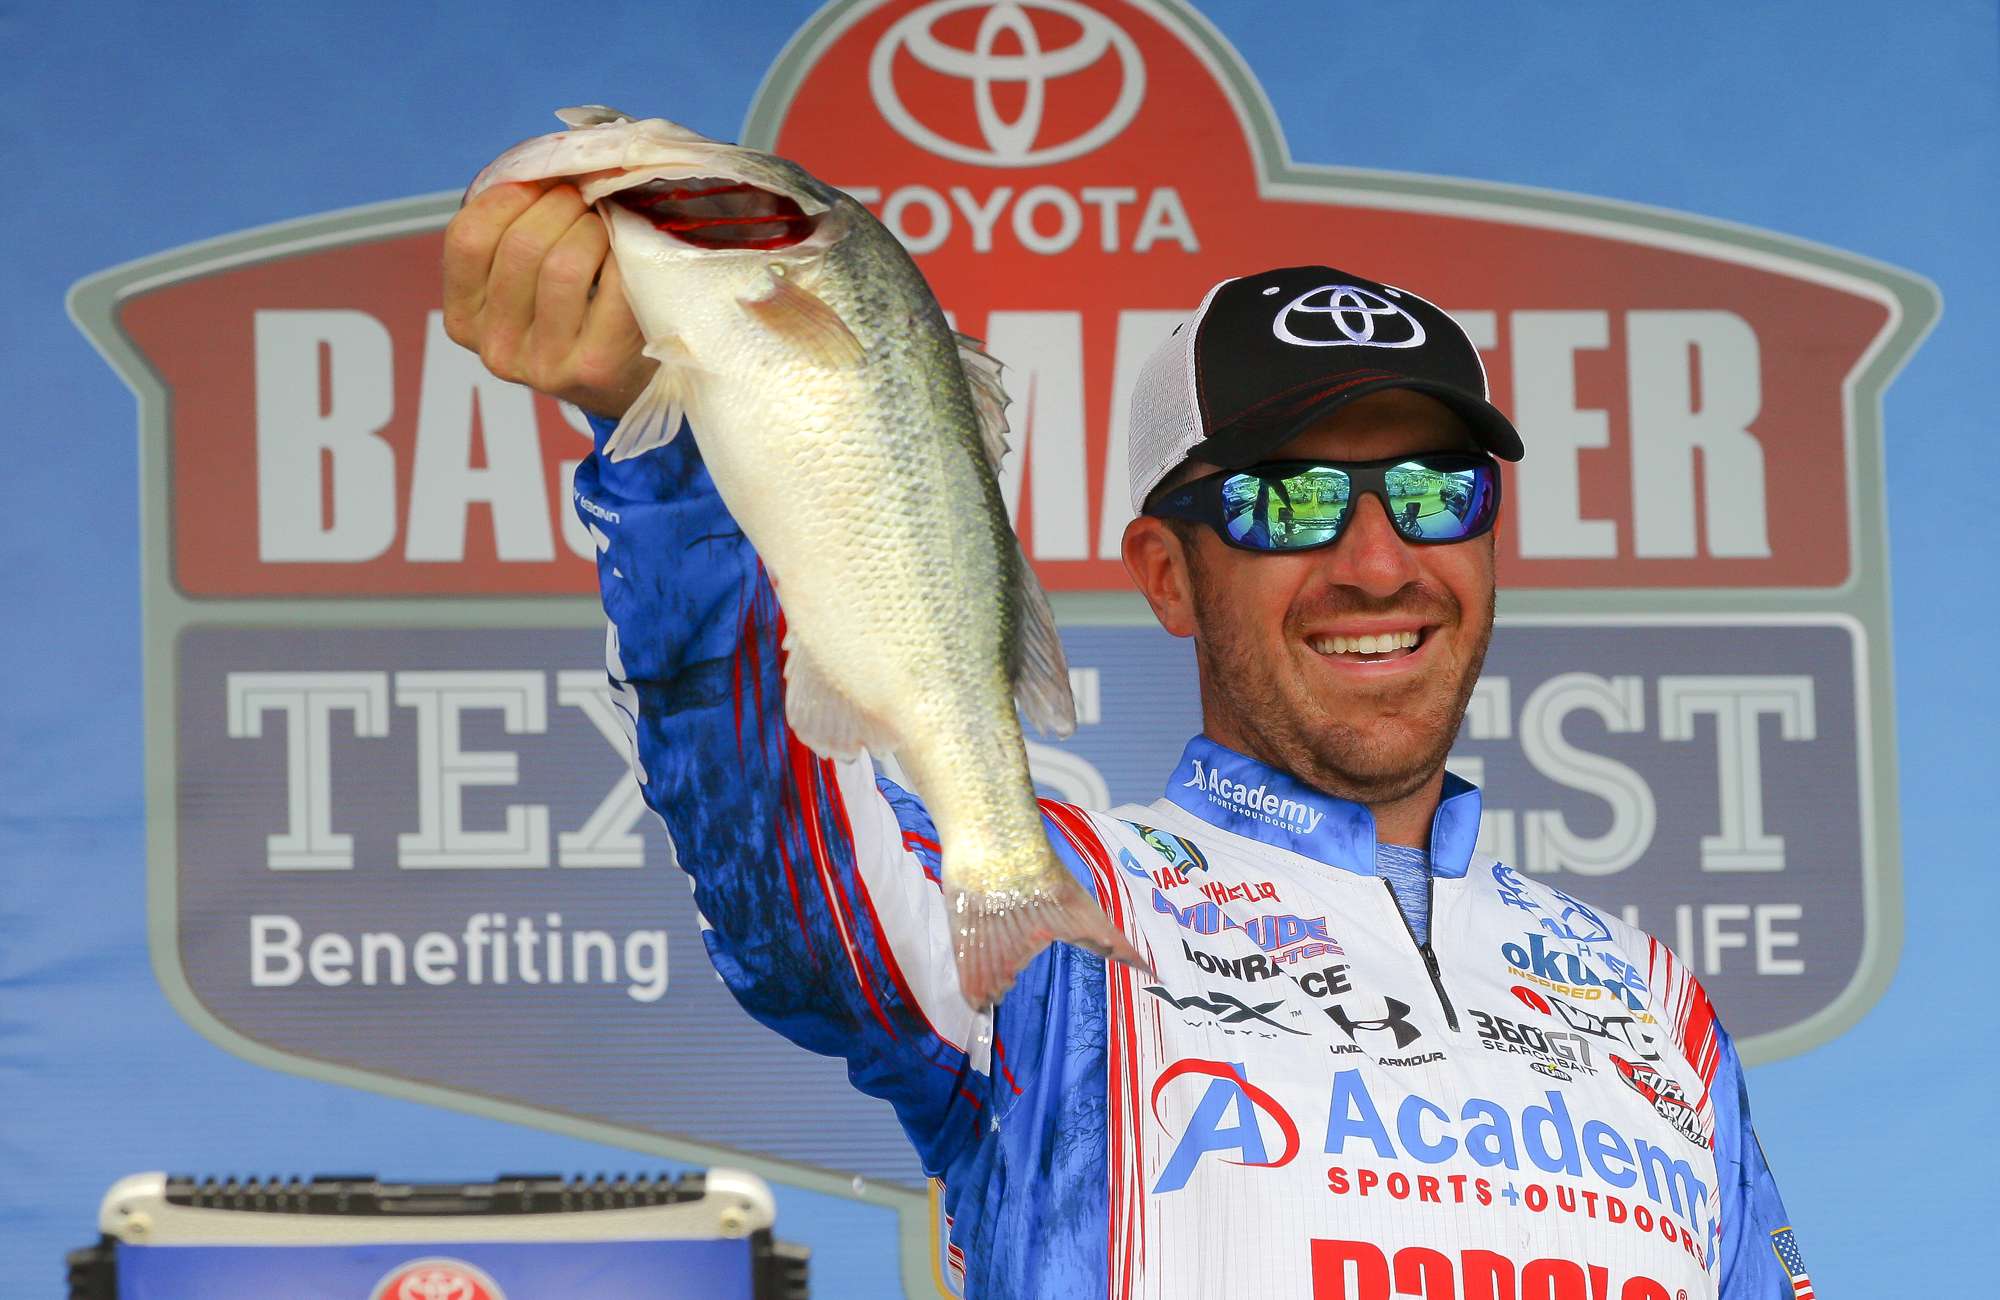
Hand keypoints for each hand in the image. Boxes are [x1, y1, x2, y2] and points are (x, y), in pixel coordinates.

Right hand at [442, 182, 656, 419]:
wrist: (623, 384)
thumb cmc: (573, 313)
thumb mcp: (526, 280)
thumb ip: (518, 228)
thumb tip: (552, 162)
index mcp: (464, 318)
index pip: (468, 238)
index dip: (509, 196)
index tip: (543, 182)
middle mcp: (495, 347)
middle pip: (522, 247)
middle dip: (562, 205)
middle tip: (587, 200)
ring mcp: (543, 366)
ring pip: (564, 265)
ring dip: (594, 228)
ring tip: (606, 226)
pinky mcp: (593, 369)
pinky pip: (612, 289)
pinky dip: (625, 257)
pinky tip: (630, 255)